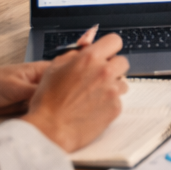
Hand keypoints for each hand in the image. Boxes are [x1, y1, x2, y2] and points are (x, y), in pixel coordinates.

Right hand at [22, 33, 128, 152]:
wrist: (50, 129)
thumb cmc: (48, 101)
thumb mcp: (54, 68)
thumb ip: (73, 56)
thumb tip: (84, 51)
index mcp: (90, 58)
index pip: (114, 41)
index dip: (109, 48)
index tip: (106, 54)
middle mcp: (104, 72)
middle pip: (122, 61)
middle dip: (112, 67)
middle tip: (98, 78)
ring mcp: (112, 90)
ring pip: (122, 82)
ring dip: (112, 86)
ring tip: (93, 96)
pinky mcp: (116, 107)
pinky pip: (118, 100)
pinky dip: (109, 103)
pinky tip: (93, 108)